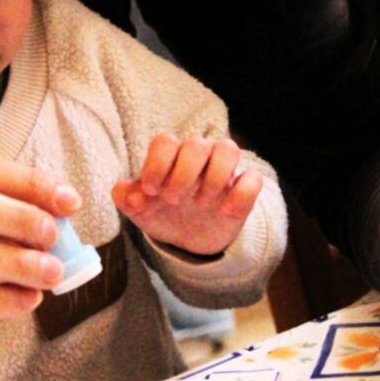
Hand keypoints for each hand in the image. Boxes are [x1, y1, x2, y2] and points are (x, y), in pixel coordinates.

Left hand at [112, 135, 261, 255]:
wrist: (188, 239)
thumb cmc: (162, 212)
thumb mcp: (140, 208)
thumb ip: (126, 197)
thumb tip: (130, 194)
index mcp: (171, 156)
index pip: (166, 141)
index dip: (156, 164)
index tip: (149, 190)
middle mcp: (199, 158)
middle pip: (197, 143)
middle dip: (182, 173)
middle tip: (172, 200)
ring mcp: (224, 172)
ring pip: (229, 148)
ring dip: (213, 176)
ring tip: (200, 202)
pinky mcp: (243, 191)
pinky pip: (253, 180)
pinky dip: (240, 194)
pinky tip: (225, 211)